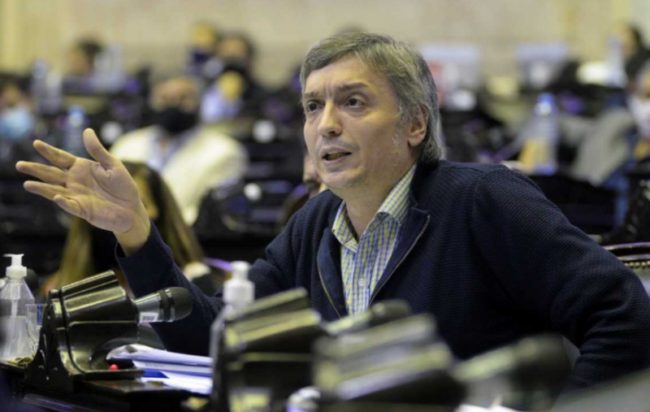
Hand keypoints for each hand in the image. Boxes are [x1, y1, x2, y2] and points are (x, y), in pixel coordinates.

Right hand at [16, 128, 150, 253]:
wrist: (132, 208)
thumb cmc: (123, 186)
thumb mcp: (112, 165)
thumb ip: (98, 150)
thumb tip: (87, 130)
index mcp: (81, 168)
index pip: (61, 157)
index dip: (49, 151)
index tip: (36, 142)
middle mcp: (74, 181)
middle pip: (51, 173)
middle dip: (36, 169)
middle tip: (19, 165)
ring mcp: (76, 196)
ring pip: (54, 190)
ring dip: (41, 188)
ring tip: (27, 184)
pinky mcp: (82, 210)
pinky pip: (69, 205)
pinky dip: (62, 201)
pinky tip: (56, 196)